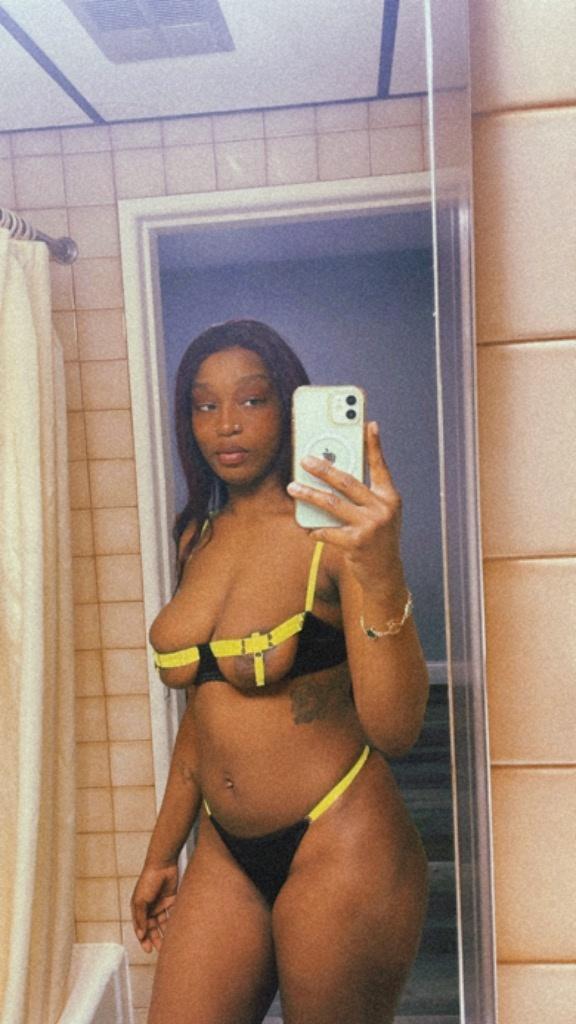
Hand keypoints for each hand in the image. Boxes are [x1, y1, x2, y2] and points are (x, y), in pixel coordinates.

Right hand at [131, 862, 178, 952]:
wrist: (163, 864)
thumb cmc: (148, 880)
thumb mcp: (140, 900)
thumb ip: (140, 918)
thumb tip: (140, 935)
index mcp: (140, 909)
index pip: (141, 928)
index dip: (144, 940)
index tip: (148, 950)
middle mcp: (150, 908)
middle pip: (153, 928)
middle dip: (156, 939)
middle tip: (161, 950)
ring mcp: (161, 904)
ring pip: (164, 923)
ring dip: (166, 933)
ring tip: (171, 943)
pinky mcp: (172, 900)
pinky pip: (172, 914)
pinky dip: (174, 922)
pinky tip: (177, 930)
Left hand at [287, 421, 404, 596]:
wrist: (385, 574)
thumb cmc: (377, 538)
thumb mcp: (379, 514)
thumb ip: (363, 495)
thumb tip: (332, 475)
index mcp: (390, 497)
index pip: (380, 466)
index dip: (374, 445)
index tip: (367, 423)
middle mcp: (383, 509)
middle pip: (348, 482)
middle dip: (324, 469)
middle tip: (305, 459)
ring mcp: (370, 526)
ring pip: (332, 504)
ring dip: (309, 494)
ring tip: (293, 487)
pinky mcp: (357, 544)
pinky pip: (328, 531)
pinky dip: (315, 529)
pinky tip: (307, 528)